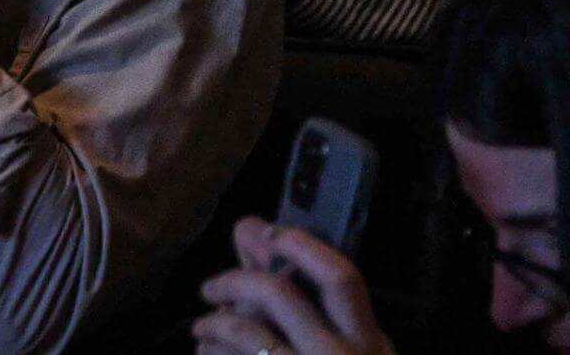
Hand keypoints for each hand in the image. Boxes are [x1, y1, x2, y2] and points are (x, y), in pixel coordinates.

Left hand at [193, 217, 395, 354]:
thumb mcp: (346, 351)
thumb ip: (303, 294)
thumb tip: (251, 228)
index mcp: (368, 343)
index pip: (341, 277)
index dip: (302, 245)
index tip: (270, 233)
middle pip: (279, 296)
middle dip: (234, 281)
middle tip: (210, 287)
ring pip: (247, 331)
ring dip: (213, 321)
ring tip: (201, 329)